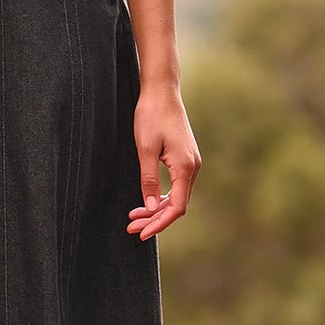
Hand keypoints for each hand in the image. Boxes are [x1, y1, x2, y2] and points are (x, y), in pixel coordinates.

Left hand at [126, 87, 200, 240]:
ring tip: (134, 217)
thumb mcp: (145, 149)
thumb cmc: (152, 115)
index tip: (142, 233)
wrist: (161, 91)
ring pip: (177, 196)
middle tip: (132, 229)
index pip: (177, 207)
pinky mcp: (185, 158)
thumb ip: (149, 179)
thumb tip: (152, 207)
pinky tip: (147, 202)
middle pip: (177, 205)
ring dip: (157, 209)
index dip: (159, 223)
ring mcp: (191, 162)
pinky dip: (162, 197)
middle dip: (155, 219)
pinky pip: (176, 186)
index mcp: (185, 167)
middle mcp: (193, 167)